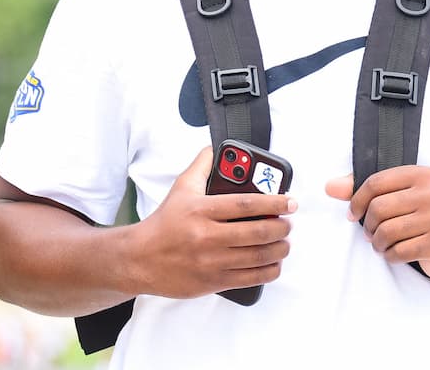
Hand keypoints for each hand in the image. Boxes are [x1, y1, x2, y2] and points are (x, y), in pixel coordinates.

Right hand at [131, 147, 295, 297]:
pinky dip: (268, 271)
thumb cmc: (164, 223)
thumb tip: (215, 149)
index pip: (247, 204)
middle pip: (257, 232)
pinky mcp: (212, 282)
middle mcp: (207, 236)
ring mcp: (210, 261)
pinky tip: (274, 263)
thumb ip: (201, 166)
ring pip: (257, 256)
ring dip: (279, 249)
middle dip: (281, 228)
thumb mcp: (181, 188)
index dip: (274, 202)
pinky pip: (249, 278)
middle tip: (287, 223)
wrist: (139, 259)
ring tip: (284, 242)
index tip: (291, 202)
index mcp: (202, 210)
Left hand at [325, 166, 429, 281]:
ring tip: (382, 244)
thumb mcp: (401, 196)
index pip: (376, 183)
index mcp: (423, 174)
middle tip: (371, 234)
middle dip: (368, 226)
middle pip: (379, 208)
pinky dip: (390, 256)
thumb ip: (365, 189)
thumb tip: (329, 187)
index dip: (357, 201)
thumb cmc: (425, 218)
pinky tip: (396, 253)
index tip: (354, 215)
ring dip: (377, 243)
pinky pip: (398, 251)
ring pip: (386, 232)